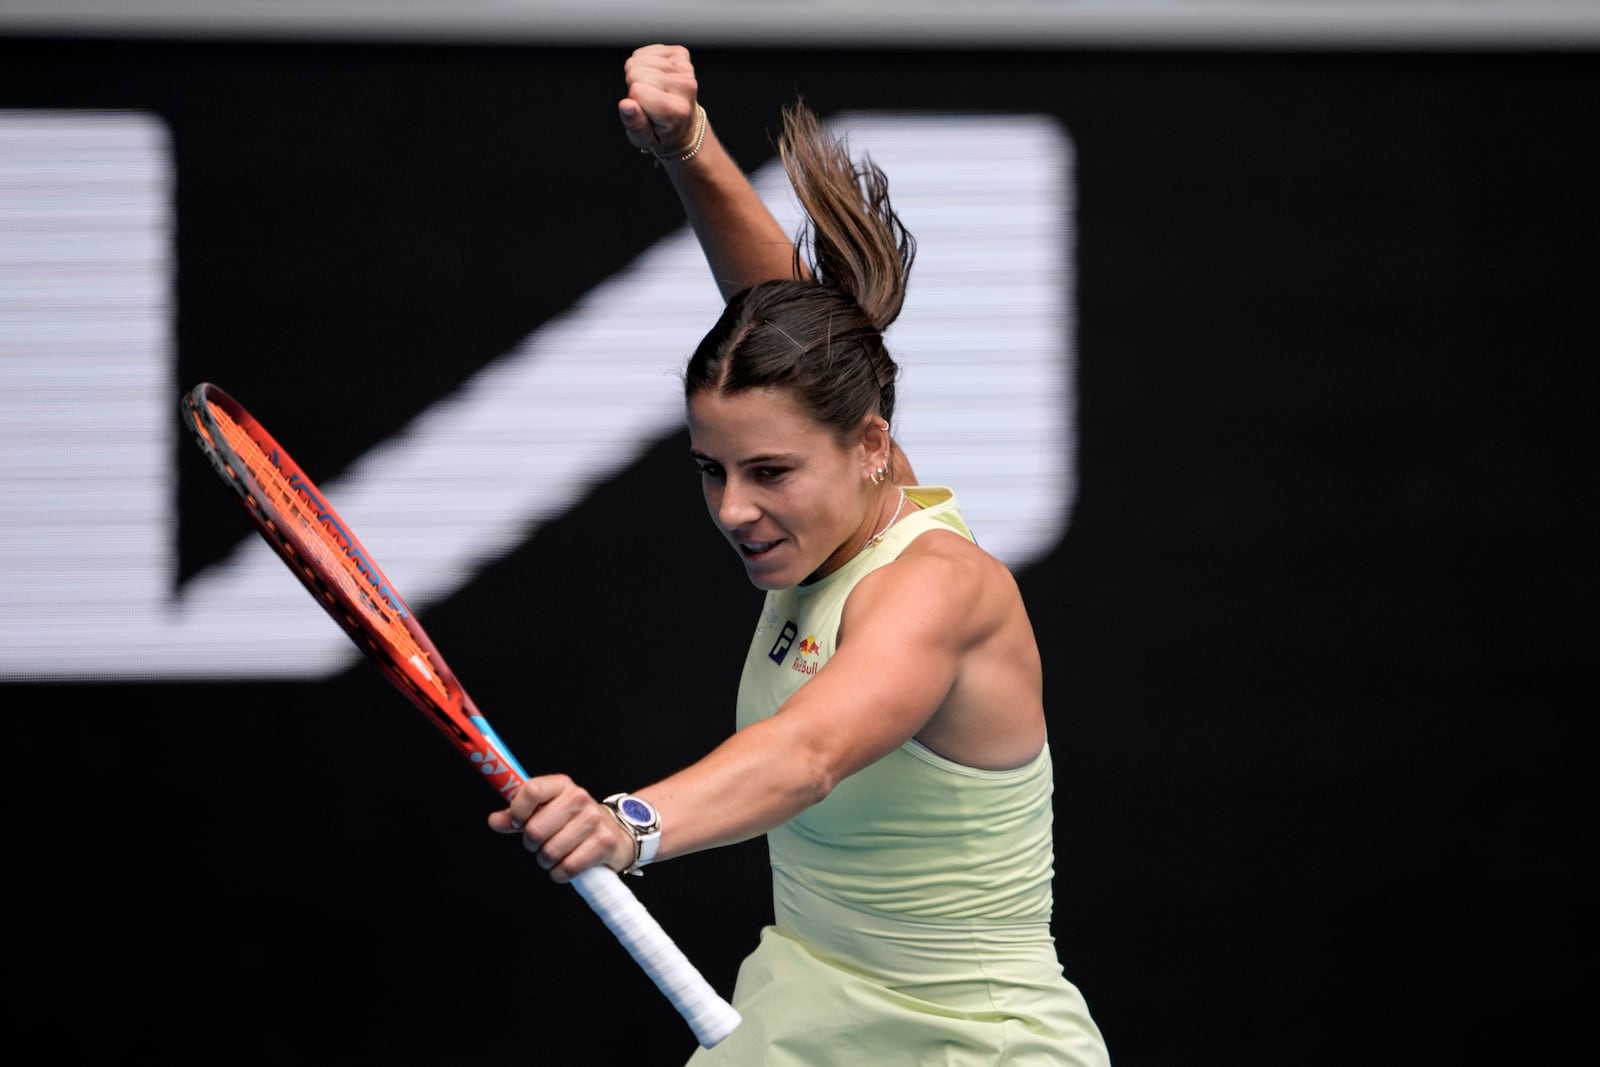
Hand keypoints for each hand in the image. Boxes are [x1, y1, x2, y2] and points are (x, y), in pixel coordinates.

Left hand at [487, 773, 632, 882]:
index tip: (519, 823)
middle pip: (535, 830)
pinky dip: (560, 873)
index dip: (517, 812)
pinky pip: (568, 867)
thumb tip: (494, 820)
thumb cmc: (574, 822)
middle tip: (541, 843)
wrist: (616, 832)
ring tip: (555, 854)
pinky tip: (565, 866)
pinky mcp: (604, 843)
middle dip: (532, 844)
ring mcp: (593, 820)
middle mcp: (578, 798)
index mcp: (561, 785)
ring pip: (550, 852)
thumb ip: (516, 816)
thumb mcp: (545, 812)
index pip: (531, 791)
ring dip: (546, 861)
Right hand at [619, 43, 700, 157]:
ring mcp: (685, 69)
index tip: (644, 111)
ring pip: (639, 61)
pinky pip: (645, 52)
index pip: (637, 90)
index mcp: (677, 111)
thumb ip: (635, 124)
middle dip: (634, 86)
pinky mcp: (681, 55)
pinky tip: (654, 77)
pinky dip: (644, 63)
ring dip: (639, 74)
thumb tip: (626, 105)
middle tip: (647, 101)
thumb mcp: (644, 139)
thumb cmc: (662, 133)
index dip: (633, 101)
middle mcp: (686, 87)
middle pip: (636, 72)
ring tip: (651, 90)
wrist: (684, 124)